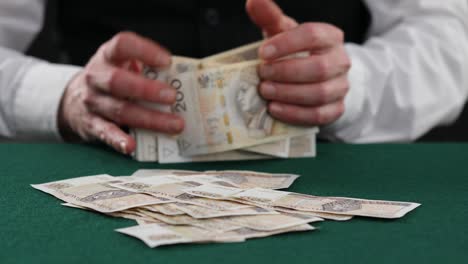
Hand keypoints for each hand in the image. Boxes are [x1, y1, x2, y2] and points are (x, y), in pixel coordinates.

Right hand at [58, 32, 183, 153]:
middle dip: (147, 90)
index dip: (144, 51)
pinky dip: (119, 140)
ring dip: (150, 119)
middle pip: (118, 81)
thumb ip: (146, 68)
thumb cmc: (111, 80)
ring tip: (174, 124)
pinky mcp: (92, 124)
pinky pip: (106, 133)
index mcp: (107, 56)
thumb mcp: (123, 64)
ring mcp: (93, 102)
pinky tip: (131, 146)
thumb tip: (182, 79)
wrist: (74, 99)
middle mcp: (96, 77)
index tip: (167, 61)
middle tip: (172, 96)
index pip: (123, 45)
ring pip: (121, 110)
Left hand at [246, 0, 349, 125]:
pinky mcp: (336, 109)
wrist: (317, 78)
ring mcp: (341, 87)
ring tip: (265, 91)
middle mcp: (340, 61)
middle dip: (286, 72)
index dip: (286, 44)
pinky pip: (319, 115)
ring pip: (319, 93)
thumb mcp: (285, 32)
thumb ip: (270, 16)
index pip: (313, 35)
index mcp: (330, 37)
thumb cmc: (297, 52)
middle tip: (262, 75)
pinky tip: (275, 109)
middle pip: (318, 68)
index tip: (262, 52)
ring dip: (288, 94)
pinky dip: (294, 113)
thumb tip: (253, 0)